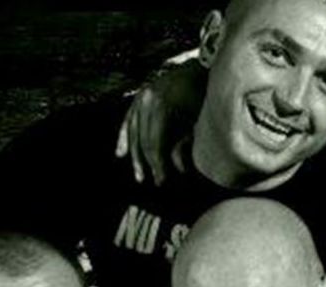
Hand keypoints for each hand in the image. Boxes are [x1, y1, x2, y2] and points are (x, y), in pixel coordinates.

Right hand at [116, 59, 206, 185]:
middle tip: (155, 180)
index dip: (157, 165)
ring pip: (134, 132)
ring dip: (135, 155)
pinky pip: (128, 120)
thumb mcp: (200, 120)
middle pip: (143, 140)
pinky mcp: (140, 96)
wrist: (203, 66)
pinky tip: (120, 154)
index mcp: (162, 107)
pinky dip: (124, 137)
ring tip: (139, 174)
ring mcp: (142, 97)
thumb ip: (188, 143)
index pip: (154, 144)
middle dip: (147, 163)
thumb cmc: (205, 96)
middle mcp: (147, 101)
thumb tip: (179, 168)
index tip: (162, 180)